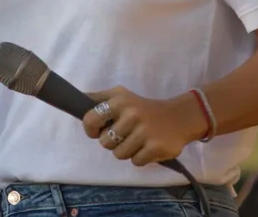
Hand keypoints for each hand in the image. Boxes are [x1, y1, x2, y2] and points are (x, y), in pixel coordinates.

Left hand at [80, 86, 207, 165]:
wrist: (179, 117)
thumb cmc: (144, 108)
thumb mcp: (122, 95)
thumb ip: (99, 98)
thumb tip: (78, 99)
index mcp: (120, 100)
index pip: (91, 119)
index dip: (91, 130)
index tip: (98, 131)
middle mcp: (132, 114)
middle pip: (105, 142)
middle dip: (113, 142)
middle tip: (126, 134)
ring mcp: (144, 131)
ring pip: (119, 154)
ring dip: (127, 151)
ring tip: (137, 140)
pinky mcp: (155, 147)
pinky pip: (135, 161)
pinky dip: (140, 157)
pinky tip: (148, 146)